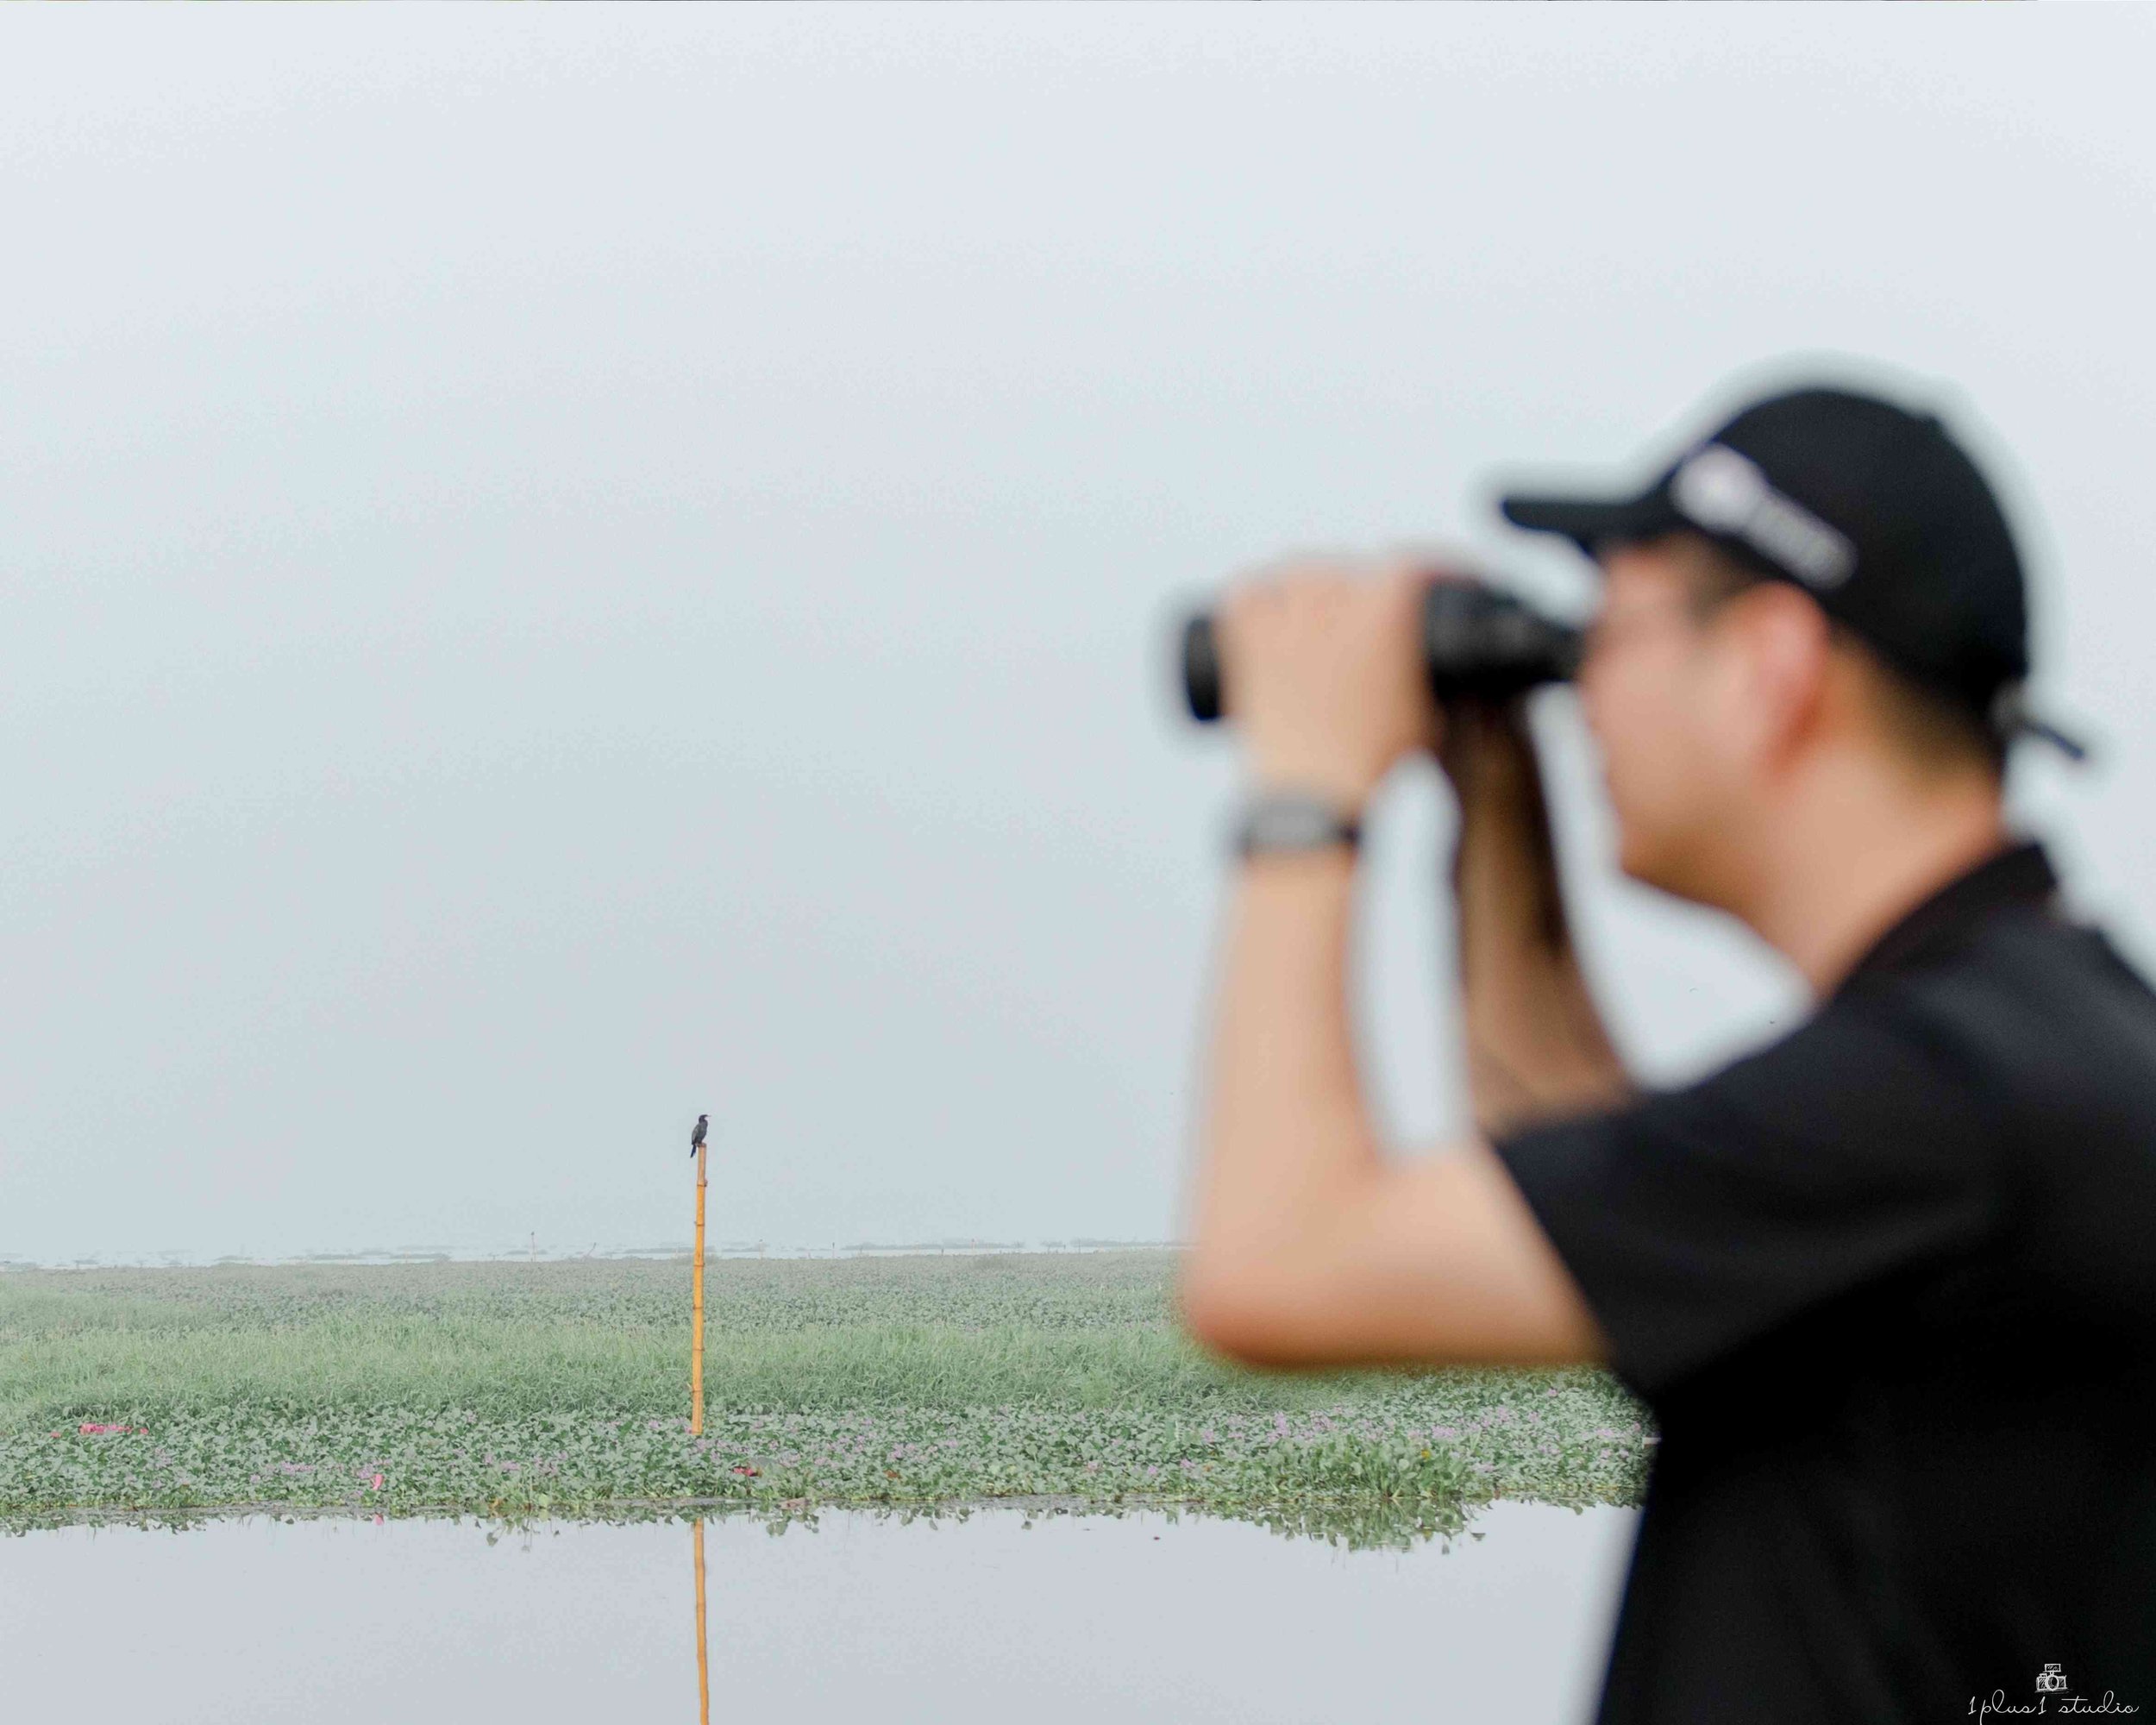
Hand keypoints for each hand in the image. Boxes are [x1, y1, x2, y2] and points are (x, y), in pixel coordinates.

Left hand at [1215, 559, 1441, 811]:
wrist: (1310, 797)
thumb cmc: (1373, 765)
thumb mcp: (1428, 718)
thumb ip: (1435, 684)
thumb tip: (1450, 677)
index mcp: (1386, 617)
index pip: (1412, 565)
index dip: (1428, 568)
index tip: (1432, 582)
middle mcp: (1334, 608)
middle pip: (1350, 567)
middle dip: (1365, 584)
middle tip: (1368, 614)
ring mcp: (1286, 623)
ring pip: (1298, 572)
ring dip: (1313, 583)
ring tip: (1320, 611)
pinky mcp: (1247, 645)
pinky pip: (1245, 592)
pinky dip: (1257, 591)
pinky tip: (1268, 605)